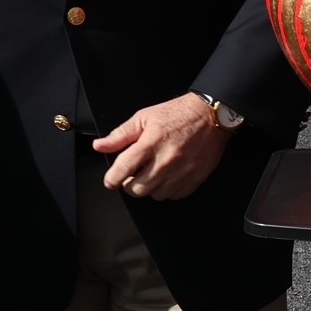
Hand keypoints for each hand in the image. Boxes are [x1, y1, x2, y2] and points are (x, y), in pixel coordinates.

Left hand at [94, 94, 230, 201]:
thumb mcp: (144, 117)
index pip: (123, 170)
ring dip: (150, 188)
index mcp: (151, 143)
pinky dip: (168, 190)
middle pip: (138, 189)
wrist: (211, 115)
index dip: (112, 179)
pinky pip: (174, 196)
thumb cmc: (178, 114)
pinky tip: (167, 177)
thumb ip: (120, 134)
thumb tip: (99, 146)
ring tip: (152, 174)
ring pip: (156, 195)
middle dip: (129, 185)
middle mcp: (166, 160)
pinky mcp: (195, 179)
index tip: (111, 181)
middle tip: (132, 176)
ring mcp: (182, 172)